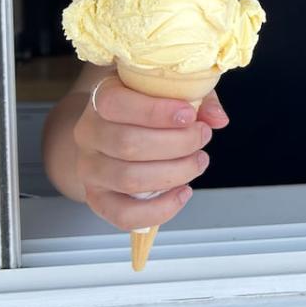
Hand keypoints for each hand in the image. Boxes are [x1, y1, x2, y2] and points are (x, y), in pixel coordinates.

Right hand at [70, 73, 222, 230]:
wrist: (112, 129)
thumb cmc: (146, 107)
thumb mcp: (169, 91)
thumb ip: (197, 99)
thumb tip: (217, 118)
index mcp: (100, 98)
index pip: (116, 105)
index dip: (155, 111)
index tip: (189, 115)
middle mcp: (88, 133)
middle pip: (128, 144)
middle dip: (177, 143)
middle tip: (203, 136)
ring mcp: (89, 168)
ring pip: (129, 179)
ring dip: (175, 173)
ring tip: (199, 161)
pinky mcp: (98, 198)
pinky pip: (124, 215)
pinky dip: (160, 209)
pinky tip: (183, 191)